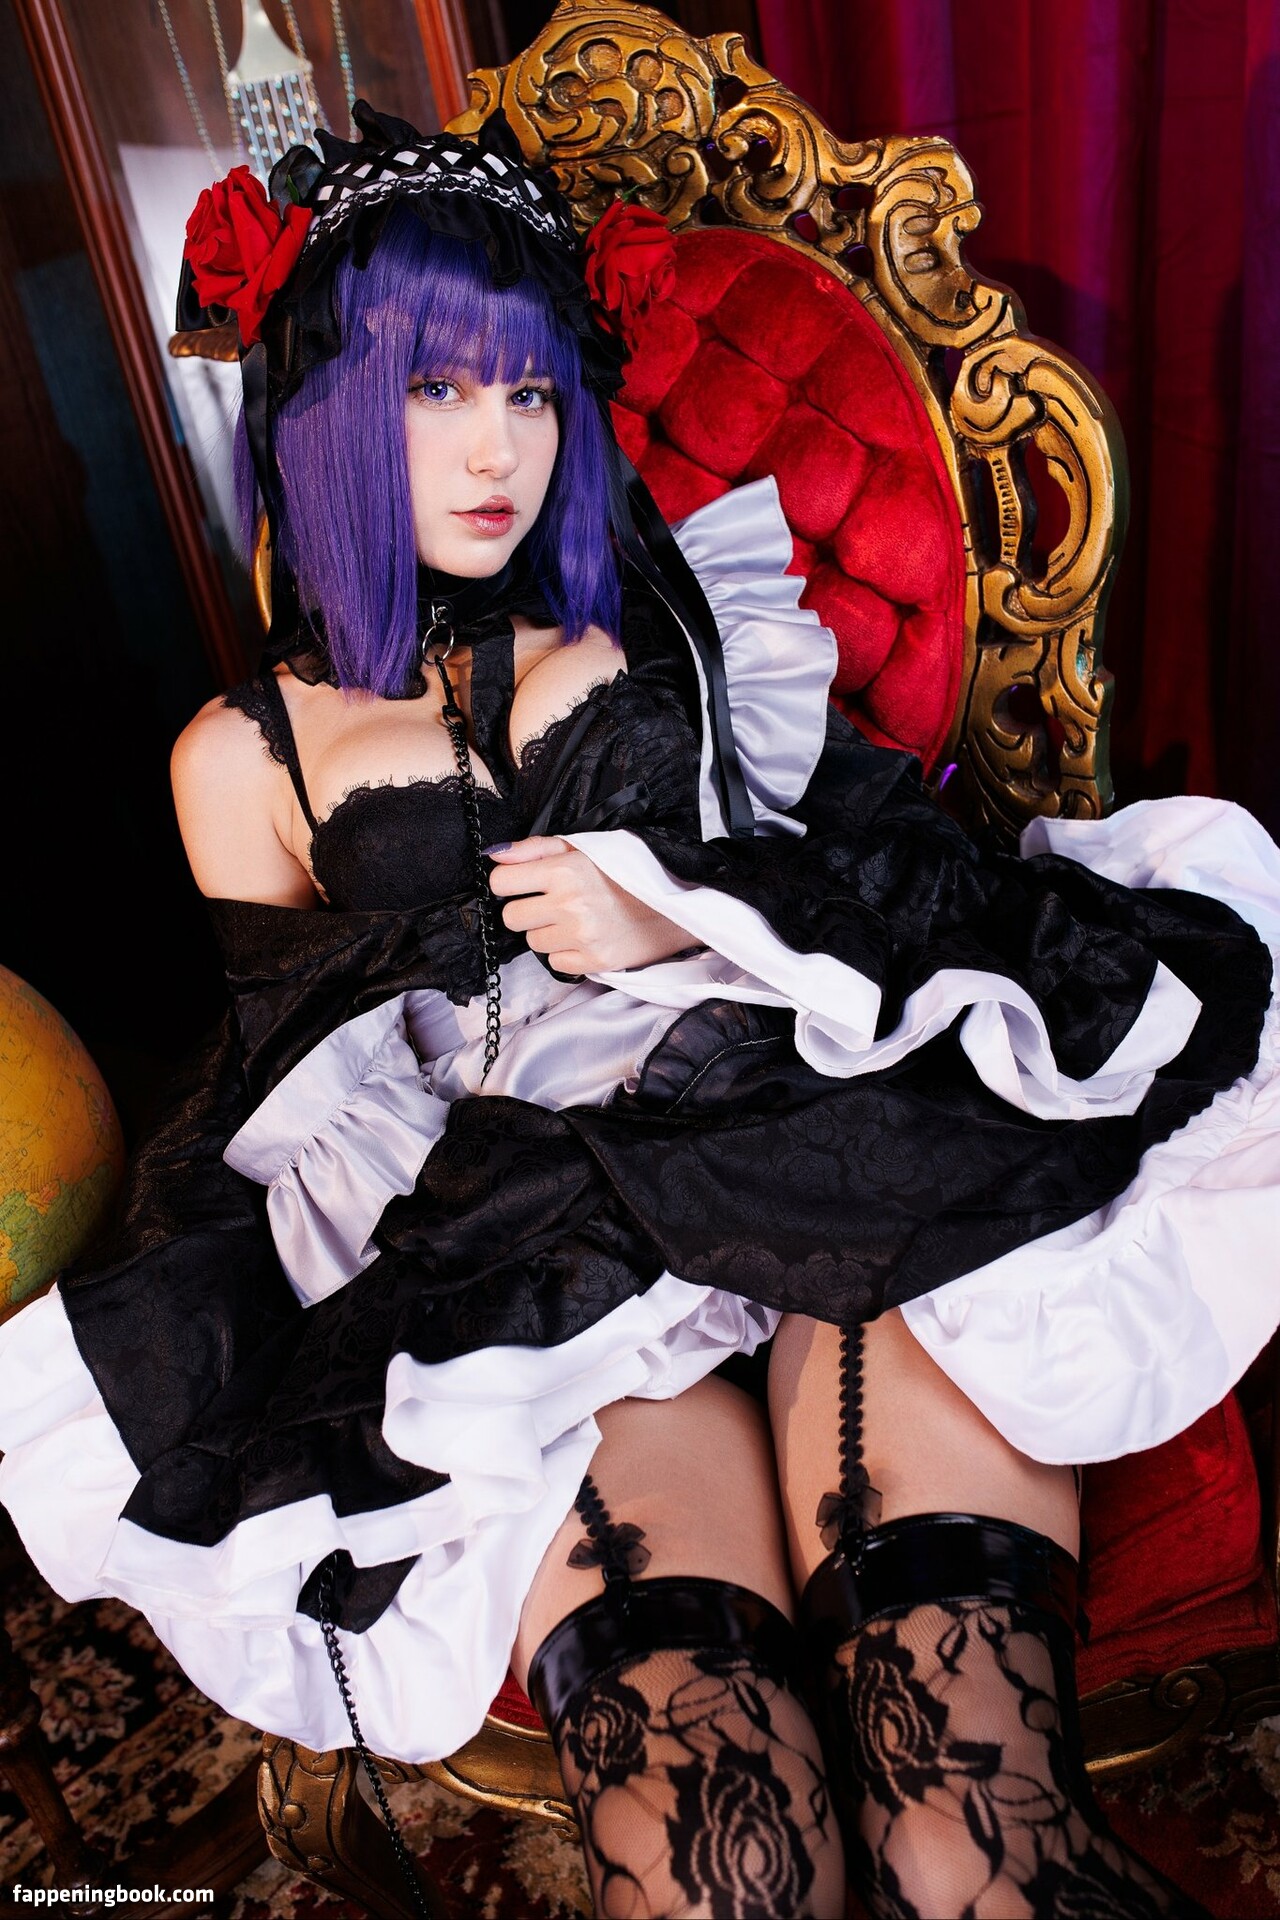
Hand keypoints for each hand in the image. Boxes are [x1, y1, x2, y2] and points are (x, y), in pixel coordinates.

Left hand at [487, 835, 692, 974]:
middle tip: (552, 904)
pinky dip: (566, 953)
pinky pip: (554, 963)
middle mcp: (570, 903)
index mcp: (565, 869)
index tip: (523, 885)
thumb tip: (496, 856)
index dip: (509, 884)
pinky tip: (585, 937)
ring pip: (532, 941)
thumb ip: (535, 849)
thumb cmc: (627, 873)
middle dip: (527, 910)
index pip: (501, 883)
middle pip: (511, 917)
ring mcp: (581, 935)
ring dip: (548, 932)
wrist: (673, 905)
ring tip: (576, 919)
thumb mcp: (583, 847)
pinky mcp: (592, 961)